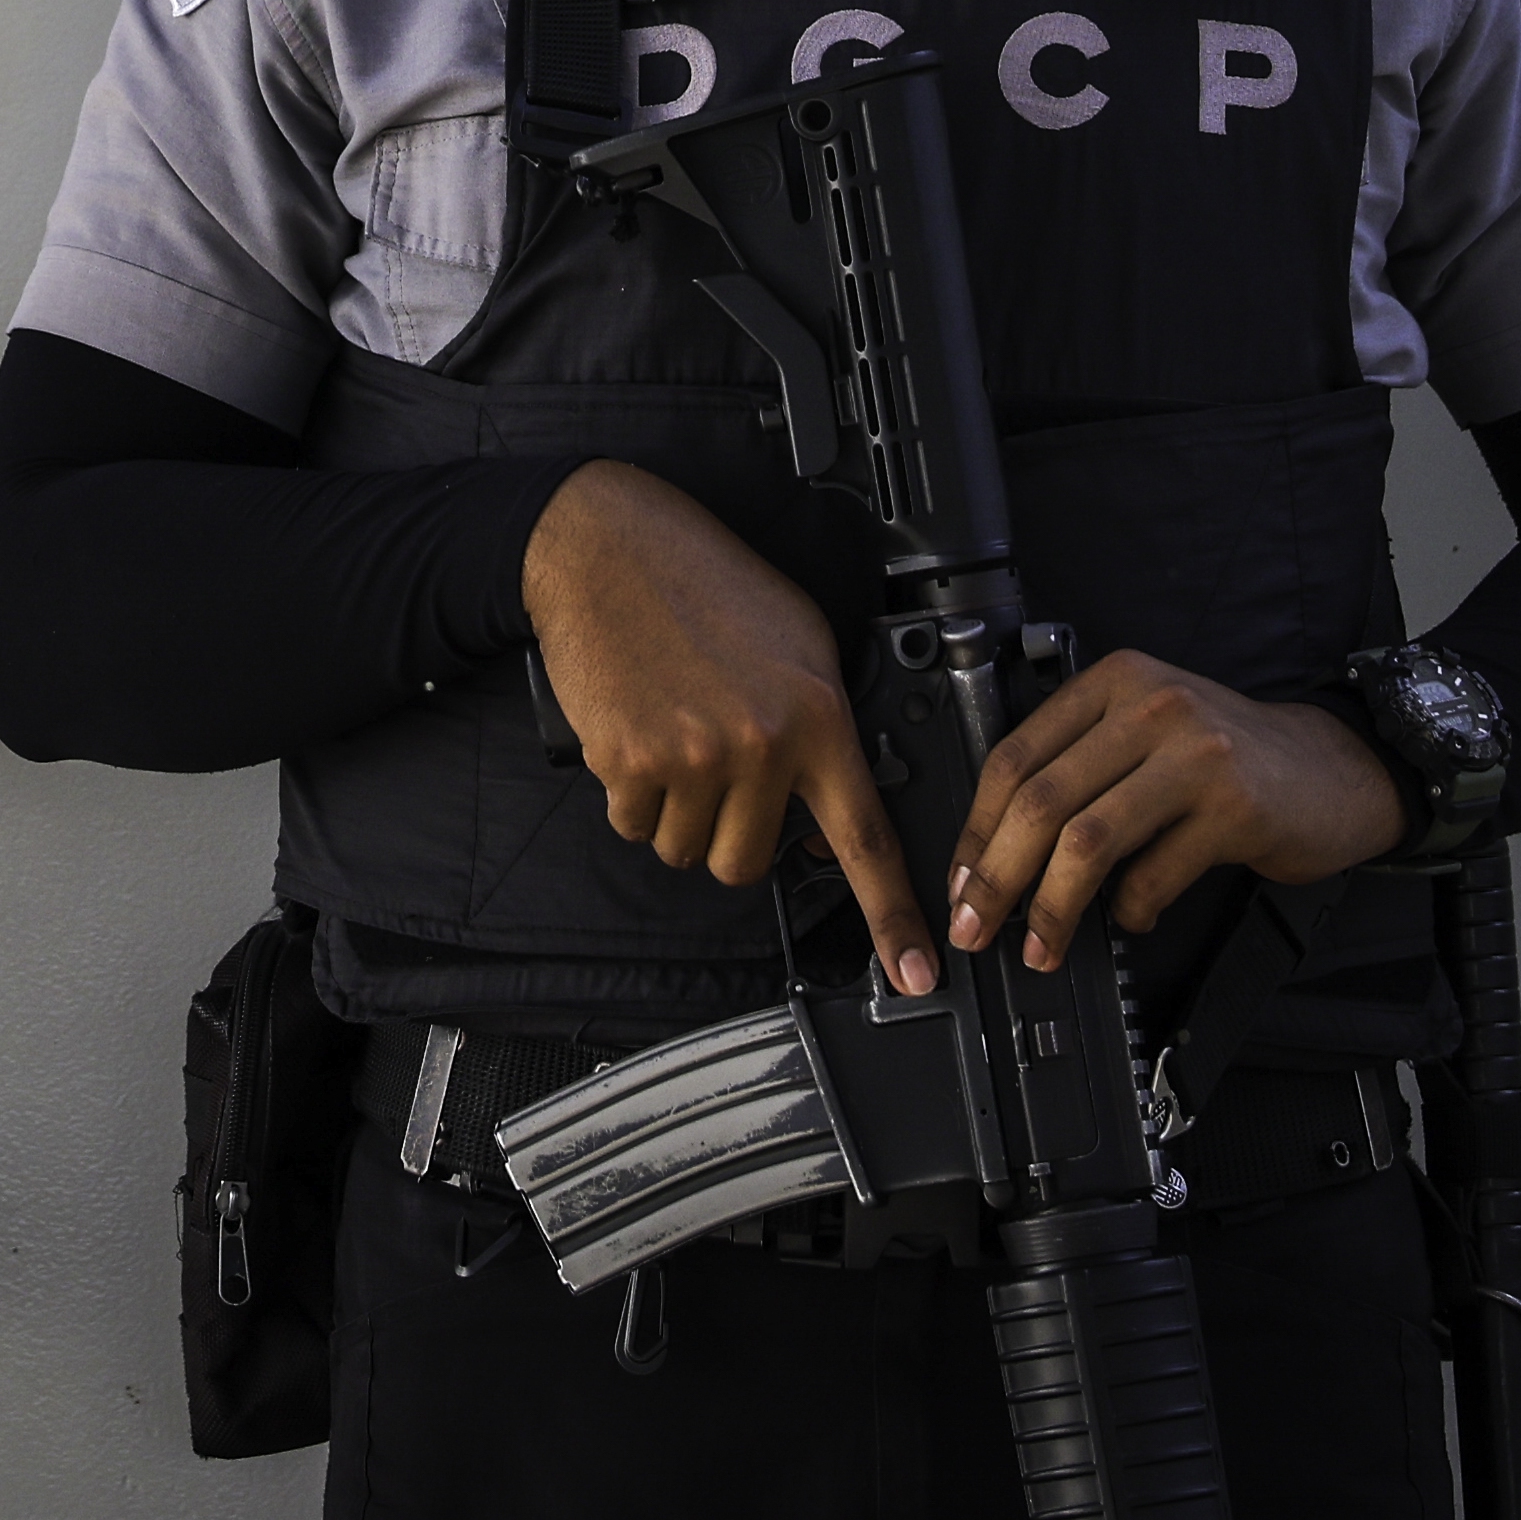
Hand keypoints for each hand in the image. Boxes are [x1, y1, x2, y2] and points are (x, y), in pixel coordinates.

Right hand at [524, 460, 939, 995]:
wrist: (606, 545)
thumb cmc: (702, 582)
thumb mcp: (799, 641)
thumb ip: (822, 727)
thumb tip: (829, 813)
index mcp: (817, 715)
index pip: (866, 838)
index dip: (894, 917)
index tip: (915, 973)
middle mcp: (761, 744)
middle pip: (747, 864)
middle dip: (729, 833)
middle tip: (714, 770)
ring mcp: (692, 758)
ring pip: (687, 849)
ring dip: (676, 814)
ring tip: (672, 736)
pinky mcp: (627, 761)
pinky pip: (633, 824)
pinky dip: (630, 794)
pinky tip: (636, 731)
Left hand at [946, 658, 1409, 970]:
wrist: (1337, 767)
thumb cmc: (1231, 759)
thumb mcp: (1148, 735)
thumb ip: (1082, 769)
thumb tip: (998, 854)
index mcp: (1113, 684)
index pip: (1015, 756)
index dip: (977, 829)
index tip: (960, 883)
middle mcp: (1149, 708)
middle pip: (1040, 800)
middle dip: (997, 876)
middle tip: (977, 927)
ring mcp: (1194, 755)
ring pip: (1087, 840)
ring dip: (1052, 907)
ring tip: (1041, 947)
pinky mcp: (1234, 808)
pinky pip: (1155, 873)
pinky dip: (1131, 909)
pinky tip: (1131, 919)